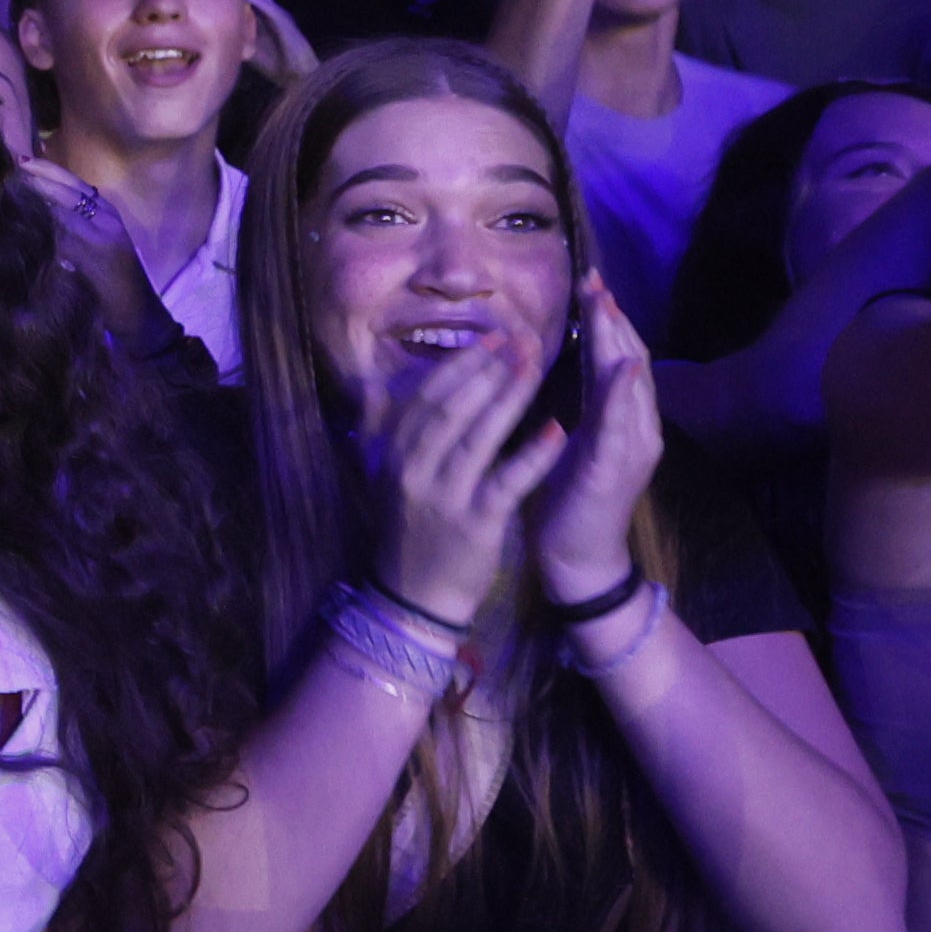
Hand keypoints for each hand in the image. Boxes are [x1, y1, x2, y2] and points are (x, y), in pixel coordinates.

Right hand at [362, 312, 567, 631]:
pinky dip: (534, 454)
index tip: (493, 335)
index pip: (428, 397)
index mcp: (395, 454)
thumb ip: (383, 430)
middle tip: (524, 339)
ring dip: (511, 396)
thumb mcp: (387, 476)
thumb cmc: (409, 529)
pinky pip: (508, 481)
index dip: (461, 364)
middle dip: (490, 369)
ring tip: (538, 364)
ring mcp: (445, 497)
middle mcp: (415, 470)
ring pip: (480, 436)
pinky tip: (557, 428)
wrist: (416, 595)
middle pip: (454, 408)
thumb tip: (373, 383)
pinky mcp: (476, 524)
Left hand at [521, 274, 661, 619]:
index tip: (589, 283)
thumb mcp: (570, 439)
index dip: (607, 320)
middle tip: (596, 279)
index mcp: (622, 420)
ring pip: (632, 385)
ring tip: (608, 304)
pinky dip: (625, 394)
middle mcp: (637, 428)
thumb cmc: (569, 499)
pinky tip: (622, 366)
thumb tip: (557, 361)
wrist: (578, 558)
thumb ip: (576, 403)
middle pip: (630, 360)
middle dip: (613, 319)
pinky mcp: (618, 469)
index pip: (618, 357)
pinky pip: (624, 426)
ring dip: (619, 342)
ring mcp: (633, 447)